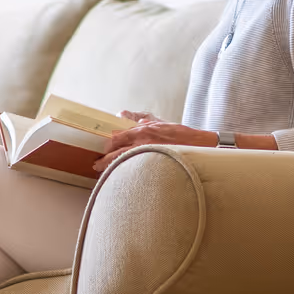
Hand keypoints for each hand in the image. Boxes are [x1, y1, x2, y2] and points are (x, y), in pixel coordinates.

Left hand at [92, 114, 216, 172]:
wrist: (198, 145)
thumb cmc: (180, 135)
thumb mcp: (161, 122)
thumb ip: (143, 119)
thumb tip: (128, 116)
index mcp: (143, 130)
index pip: (118, 136)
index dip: (107, 144)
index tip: (101, 149)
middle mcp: (143, 141)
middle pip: (116, 150)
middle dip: (104, 158)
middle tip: (96, 165)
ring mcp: (147, 153)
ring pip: (123, 161)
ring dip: (111, 167)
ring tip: (102, 172)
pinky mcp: (153, 162)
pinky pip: (135, 169)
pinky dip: (125, 172)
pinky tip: (119, 177)